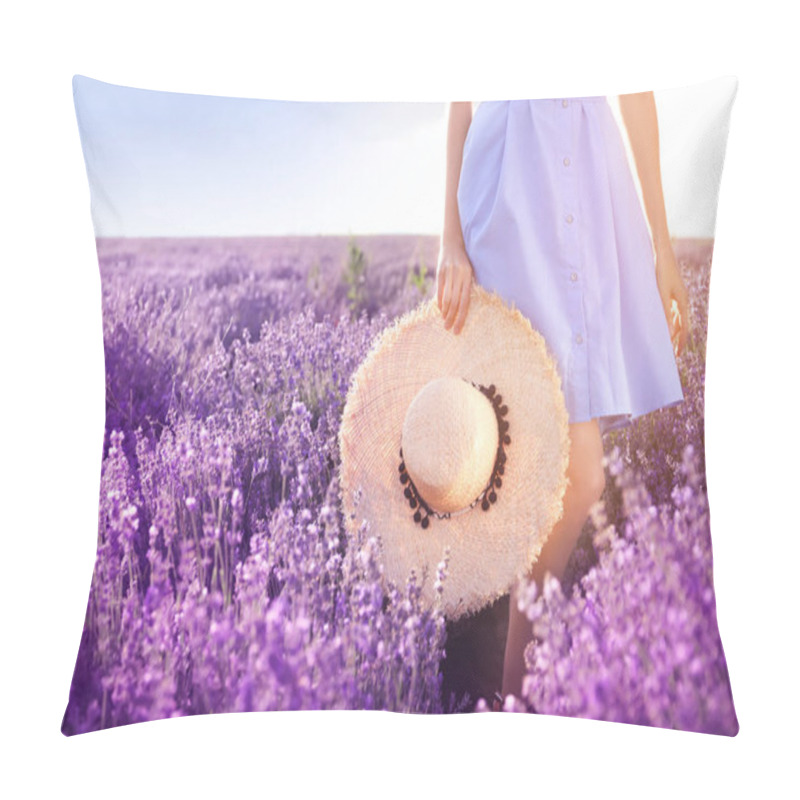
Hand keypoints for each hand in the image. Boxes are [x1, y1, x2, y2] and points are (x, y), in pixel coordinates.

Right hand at [437, 238, 474, 335]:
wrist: (452, 242)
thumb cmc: (463, 261)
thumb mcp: (469, 272)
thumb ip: (466, 286)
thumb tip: (463, 306)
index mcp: (468, 276)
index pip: (465, 301)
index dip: (462, 316)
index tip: (458, 329)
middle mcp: (459, 275)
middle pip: (455, 301)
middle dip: (452, 317)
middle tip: (449, 329)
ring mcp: (449, 273)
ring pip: (447, 297)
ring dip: (445, 311)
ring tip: (444, 322)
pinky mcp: (440, 271)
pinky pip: (440, 289)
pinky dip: (440, 301)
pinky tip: (440, 310)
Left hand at [654, 240, 689, 357]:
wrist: (661, 252)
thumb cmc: (660, 271)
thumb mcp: (661, 294)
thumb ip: (665, 313)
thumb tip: (669, 333)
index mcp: (682, 302)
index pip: (683, 327)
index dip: (680, 341)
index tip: (676, 354)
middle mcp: (682, 300)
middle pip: (682, 324)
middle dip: (678, 339)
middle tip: (673, 354)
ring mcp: (677, 295)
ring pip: (677, 318)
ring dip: (674, 331)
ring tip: (669, 343)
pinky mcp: (670, 291)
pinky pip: (672, 310)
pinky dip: (670, 321)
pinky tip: (665, 325)